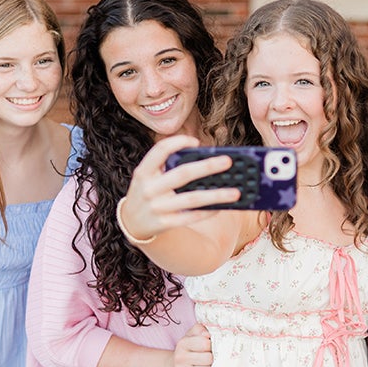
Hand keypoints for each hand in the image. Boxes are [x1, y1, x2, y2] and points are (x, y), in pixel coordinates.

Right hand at [122, 135, 239, 242]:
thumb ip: (167, 165)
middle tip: (228, 161)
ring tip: (236, 192)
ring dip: (216, 195)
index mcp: (143, 172)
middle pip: (183, 174)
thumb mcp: (148, 176)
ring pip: (192, 199)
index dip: (179, 143)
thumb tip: (206, 159)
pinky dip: (208, 211)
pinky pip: (191, 217)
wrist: (131, 222)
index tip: (197, 142)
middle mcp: (149, 189)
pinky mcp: (164, 224)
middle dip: (208, 167)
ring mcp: (157, 208)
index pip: (160, 150)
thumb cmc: (148, 192)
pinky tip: (222, 206)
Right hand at [170, 323, 212, 366]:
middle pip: (209, 359)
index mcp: (182, 343)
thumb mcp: (191, 336)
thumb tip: (207, 334)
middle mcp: (180, 358)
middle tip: (210, 359)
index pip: (205, 343)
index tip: (209, 347)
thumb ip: (200, 329)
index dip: (211, 345)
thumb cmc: (188, 350)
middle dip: (213, 359)